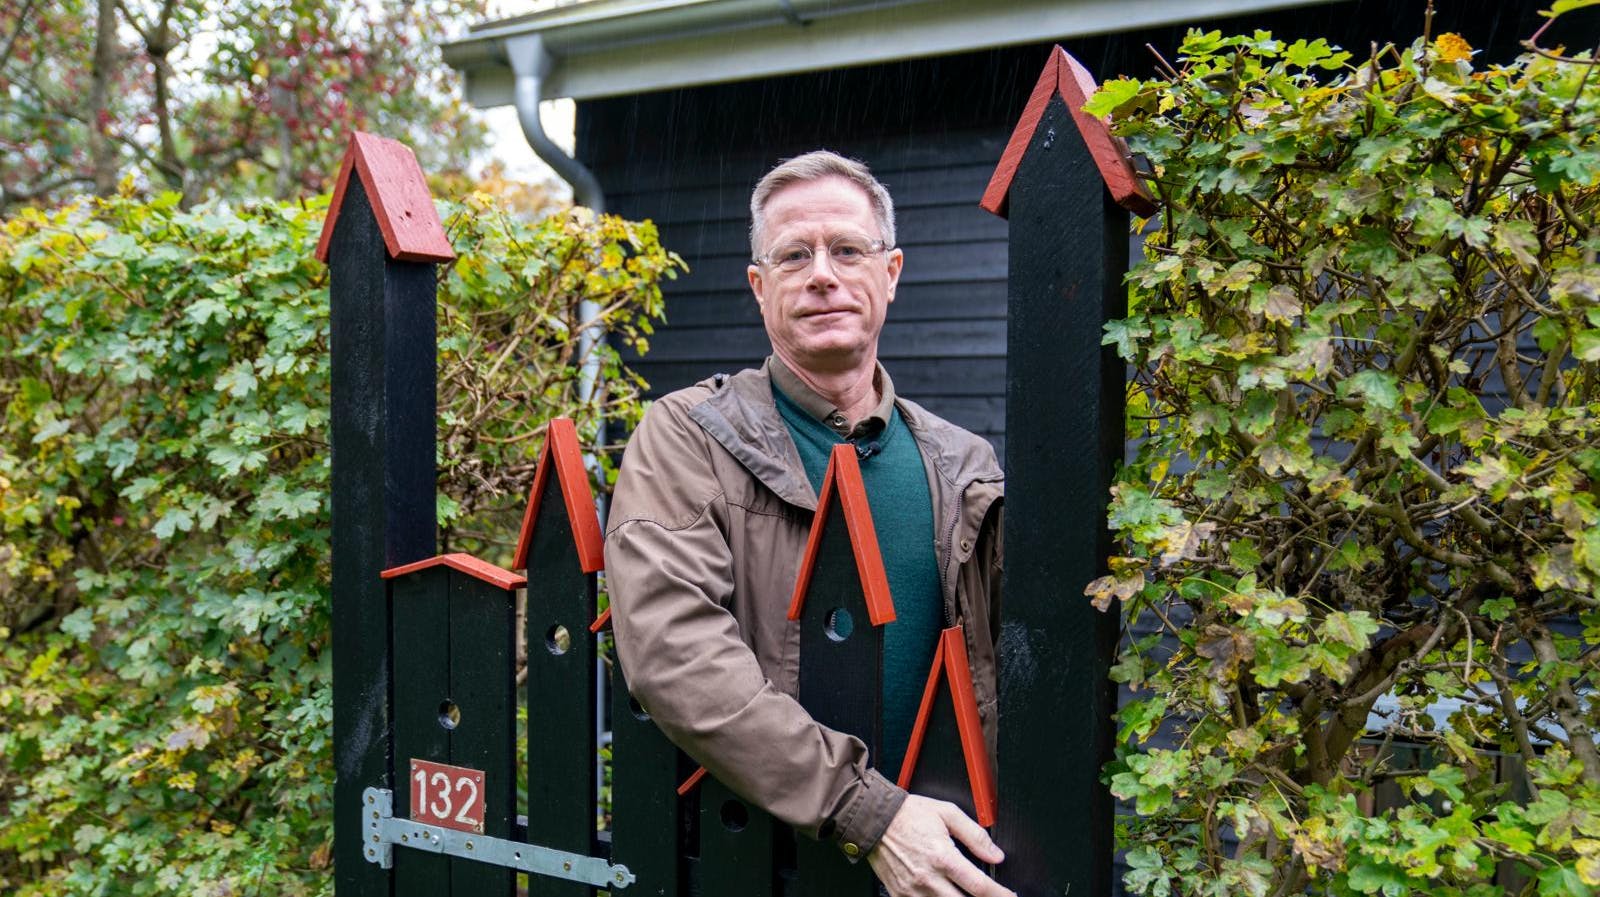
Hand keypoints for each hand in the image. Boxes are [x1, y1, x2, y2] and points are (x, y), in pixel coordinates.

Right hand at [866, 794, 1015, 896]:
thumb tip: (995, 854)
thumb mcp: (947, 813)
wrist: (873, 819)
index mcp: (943, 857)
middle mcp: (928, 878)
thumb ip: (975, 835)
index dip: (1000, 895)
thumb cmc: (908, 814)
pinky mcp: (900, 896)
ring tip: (968, 895)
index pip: (979, 887)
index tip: (1010, 896)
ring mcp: (913, 891)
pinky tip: (946, 896)